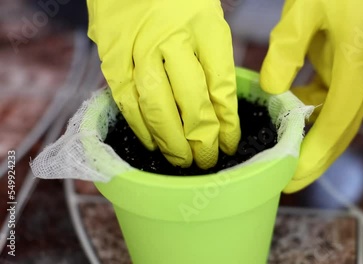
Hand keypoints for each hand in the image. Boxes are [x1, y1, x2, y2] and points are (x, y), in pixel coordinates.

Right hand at [87, 0, 239, 168]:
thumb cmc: (176, 0)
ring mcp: (140, 48)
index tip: (230, 144)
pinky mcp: (112, 56)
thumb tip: (220, 110)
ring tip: (183, 162)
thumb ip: (212, 59)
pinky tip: (152, 143)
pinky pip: (127, 100)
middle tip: (208, 161)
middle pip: (193, 103)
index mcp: (206, 27)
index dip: (227, 123)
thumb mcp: (206, 18)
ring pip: (158, 107)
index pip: (222, 87)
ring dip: (172, 142)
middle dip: (203, 141)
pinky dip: (140, 127)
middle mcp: (174, 38)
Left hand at [261, 0, 362, 192]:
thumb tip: (272, 89)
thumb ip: (287, 49)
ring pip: (334, 123)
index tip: (292, 173)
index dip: (315, 152)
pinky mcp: (344, 71)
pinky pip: (328, 105)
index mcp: (354, 68)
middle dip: (315, 161)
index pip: (336, 122)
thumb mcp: (306, 9)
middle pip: (339, 133)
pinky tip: (286, 122)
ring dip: (311, 144)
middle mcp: (358, 79)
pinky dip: (309, 120)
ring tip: (284, 162)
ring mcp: (353, 77)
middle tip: (287, 183)